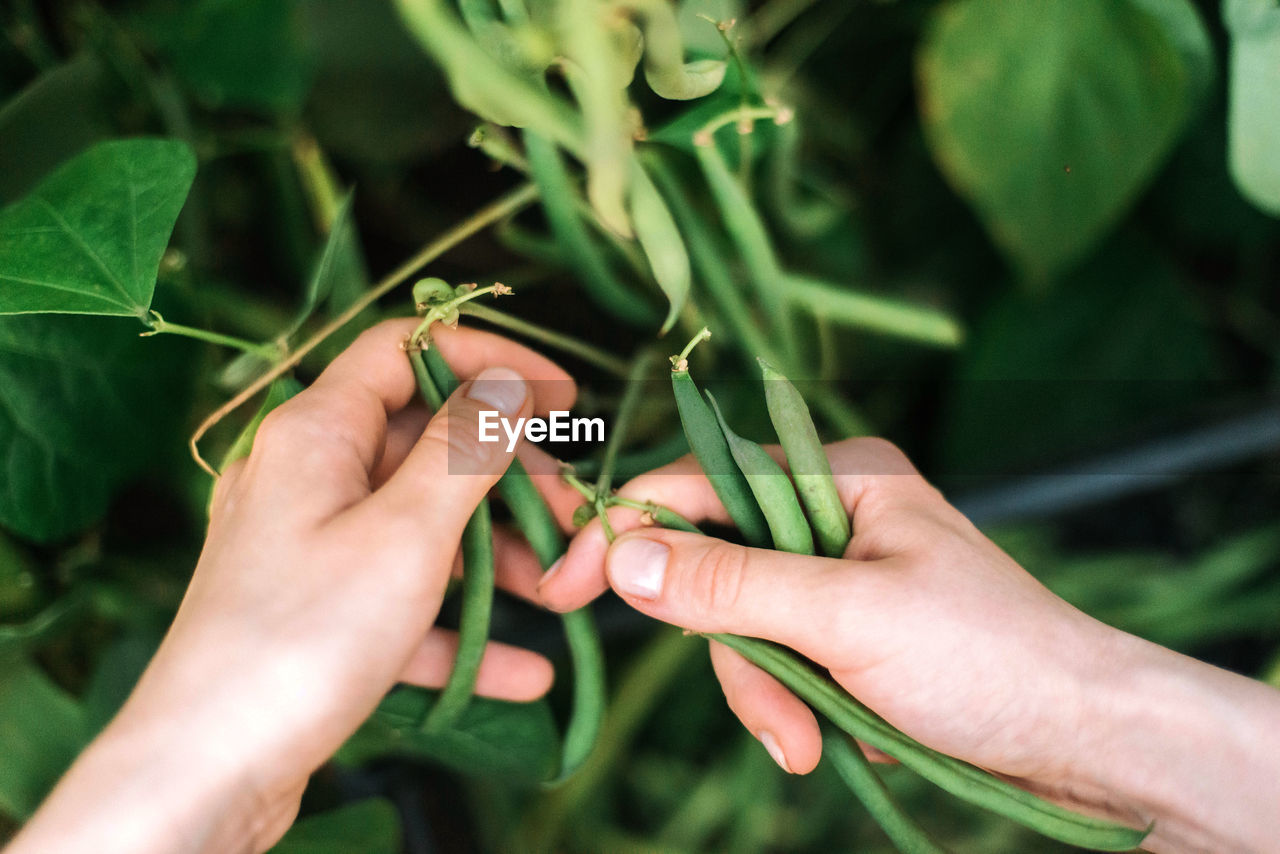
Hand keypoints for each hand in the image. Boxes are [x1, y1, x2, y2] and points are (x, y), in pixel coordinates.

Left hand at [11, 319, 574, 853]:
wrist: (207, 771)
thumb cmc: (304, 638)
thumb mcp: (407, 532)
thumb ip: (465, 448)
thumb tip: (506, 383)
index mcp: (315, 431)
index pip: (406, 350)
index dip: (488, 359)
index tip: (560, 394)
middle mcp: (305, 475)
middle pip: (424, 443)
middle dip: (507, 477)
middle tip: (569, 514)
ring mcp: (307, 545)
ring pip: (420, 524)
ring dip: (496, 556)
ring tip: (558, 593)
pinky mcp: (314, 611)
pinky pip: (401, 599)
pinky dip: (458, 626)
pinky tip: (522, 670)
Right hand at [538, 438, 1279, 853]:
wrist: (1086, 736)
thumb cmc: (987, 656)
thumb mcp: (848, 617)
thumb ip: (730, 583)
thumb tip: (621, 553)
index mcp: (837, 473)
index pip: (699, 481)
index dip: (626, 528)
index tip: (562, 584)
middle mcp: (831, 513)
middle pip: (714, 565)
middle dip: (731, 651)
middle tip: (774, 720)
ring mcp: (837, 575)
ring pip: (740, 624)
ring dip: (766, 694)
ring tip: (812, 745)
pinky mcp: (847, 631)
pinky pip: (775, 660)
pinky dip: (789, 706)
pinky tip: (831, 740)